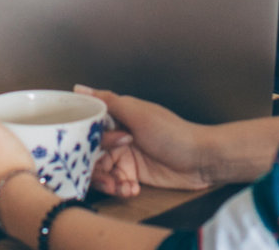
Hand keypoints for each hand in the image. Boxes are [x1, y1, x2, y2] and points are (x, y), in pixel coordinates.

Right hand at [80, 86, 214, 198]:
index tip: (97, 148)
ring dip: (107, 182)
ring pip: (100, 171)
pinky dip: (120, 189)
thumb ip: (108, 101)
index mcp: (117, 117)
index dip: (88, 141)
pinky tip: (133, 189)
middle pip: (90, 153)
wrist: (200, 160)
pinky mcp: (132, 175)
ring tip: (121, 187)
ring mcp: (125, 156)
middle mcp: (118, 136)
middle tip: (110, 175)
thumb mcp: (139, 114)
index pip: (88, 128)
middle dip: (96, 168)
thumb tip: (78, 88)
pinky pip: (115, 184)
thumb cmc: (173, 132)